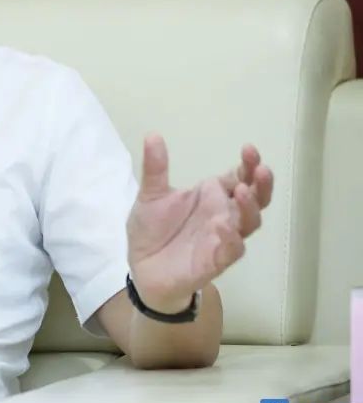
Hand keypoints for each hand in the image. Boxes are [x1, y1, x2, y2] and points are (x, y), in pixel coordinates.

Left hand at [126, 134, 273, 311]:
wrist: (142, 268)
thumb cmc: (152, 230)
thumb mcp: (150, 195)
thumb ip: (155, 168)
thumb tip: (152, 134)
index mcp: (212, 197)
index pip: (239, 177)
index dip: (249, 165)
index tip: (249, 149)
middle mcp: (223, 215)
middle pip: (255, 199)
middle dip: (261, 184)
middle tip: (261, 169)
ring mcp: (222, 238)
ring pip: (249, 223)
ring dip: (250, 207)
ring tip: (241, 191)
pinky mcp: (214, 261)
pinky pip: (231, 251)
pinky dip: (232, 239)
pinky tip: (224, 226)